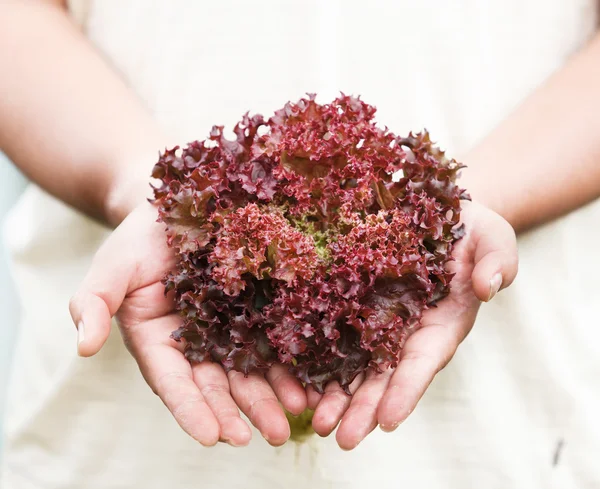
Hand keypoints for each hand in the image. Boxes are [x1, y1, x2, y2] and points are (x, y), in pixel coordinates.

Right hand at [69, 203, 306, 446]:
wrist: (176, 209)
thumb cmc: (138, 241)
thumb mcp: (112, 267)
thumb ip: (95, 303)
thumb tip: (84, 348)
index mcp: (158, 343)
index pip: (174, 383)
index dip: (192, 410)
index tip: (213, 437)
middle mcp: (195, 345)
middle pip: (220, 384)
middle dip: (244, 412)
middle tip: (272, 435)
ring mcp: (228, 330)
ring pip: (252, 369)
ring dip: (274, 394)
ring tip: (299, 413)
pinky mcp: (255, 311)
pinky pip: (274, 339)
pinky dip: (292, 361)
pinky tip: (313, 378)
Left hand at [306, 200, 518, 448]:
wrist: (432, 210)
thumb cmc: (469, 227)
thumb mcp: (492, 237)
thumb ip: (496, 261)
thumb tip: (488, 288)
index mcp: (442, 323)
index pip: (424, 361)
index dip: (407, 389)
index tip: (389, 420)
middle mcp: (408, 331)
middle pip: (385, 375)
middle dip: (364, 407)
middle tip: (341, 438)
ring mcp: (378, 321)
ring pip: (355, 364)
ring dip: (338, 396)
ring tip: (316, 423)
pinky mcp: (353, 304)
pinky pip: (333, 334)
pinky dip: (318, 360)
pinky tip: (299, 382)